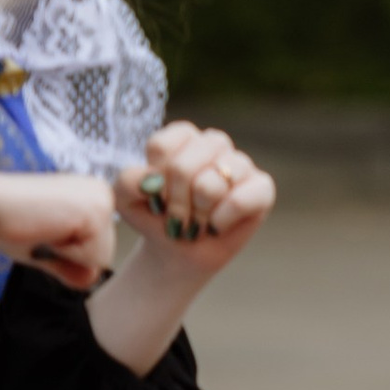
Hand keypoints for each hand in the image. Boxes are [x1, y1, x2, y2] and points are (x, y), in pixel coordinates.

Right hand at [0, 170, 117, 291]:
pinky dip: (66, 254)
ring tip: (45, 229)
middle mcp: (102, 194)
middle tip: (43, 229)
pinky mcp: (97, 211)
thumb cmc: (9, 220)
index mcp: (93, 198)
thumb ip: (72, 265)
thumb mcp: (48, 248)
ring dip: (67, 254)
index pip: (99, 247)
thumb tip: (91, 281)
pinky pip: (93, 258)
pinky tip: (48, 229)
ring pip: (101, 257)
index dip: (68, 251)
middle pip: (105, 253)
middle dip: (70, 254)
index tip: (45, 228)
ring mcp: (102, 201)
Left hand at [124, 123, 275, 274]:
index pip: (162, 146)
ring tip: (197, 223)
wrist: (180, 251)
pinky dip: (220, 220)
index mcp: (182, 137)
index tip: (155, 198)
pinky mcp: (262, 187)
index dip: (155, 180)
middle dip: (174, 204)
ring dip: (197, 215)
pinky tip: (217, 225)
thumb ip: (128, 181)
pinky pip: (238, 200)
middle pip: (183, 167)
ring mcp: (241, 163)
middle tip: (176, 219)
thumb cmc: (156, 218)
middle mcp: (213, 143)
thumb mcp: (127, 201)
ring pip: (211, 185)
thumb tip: (150, 178)